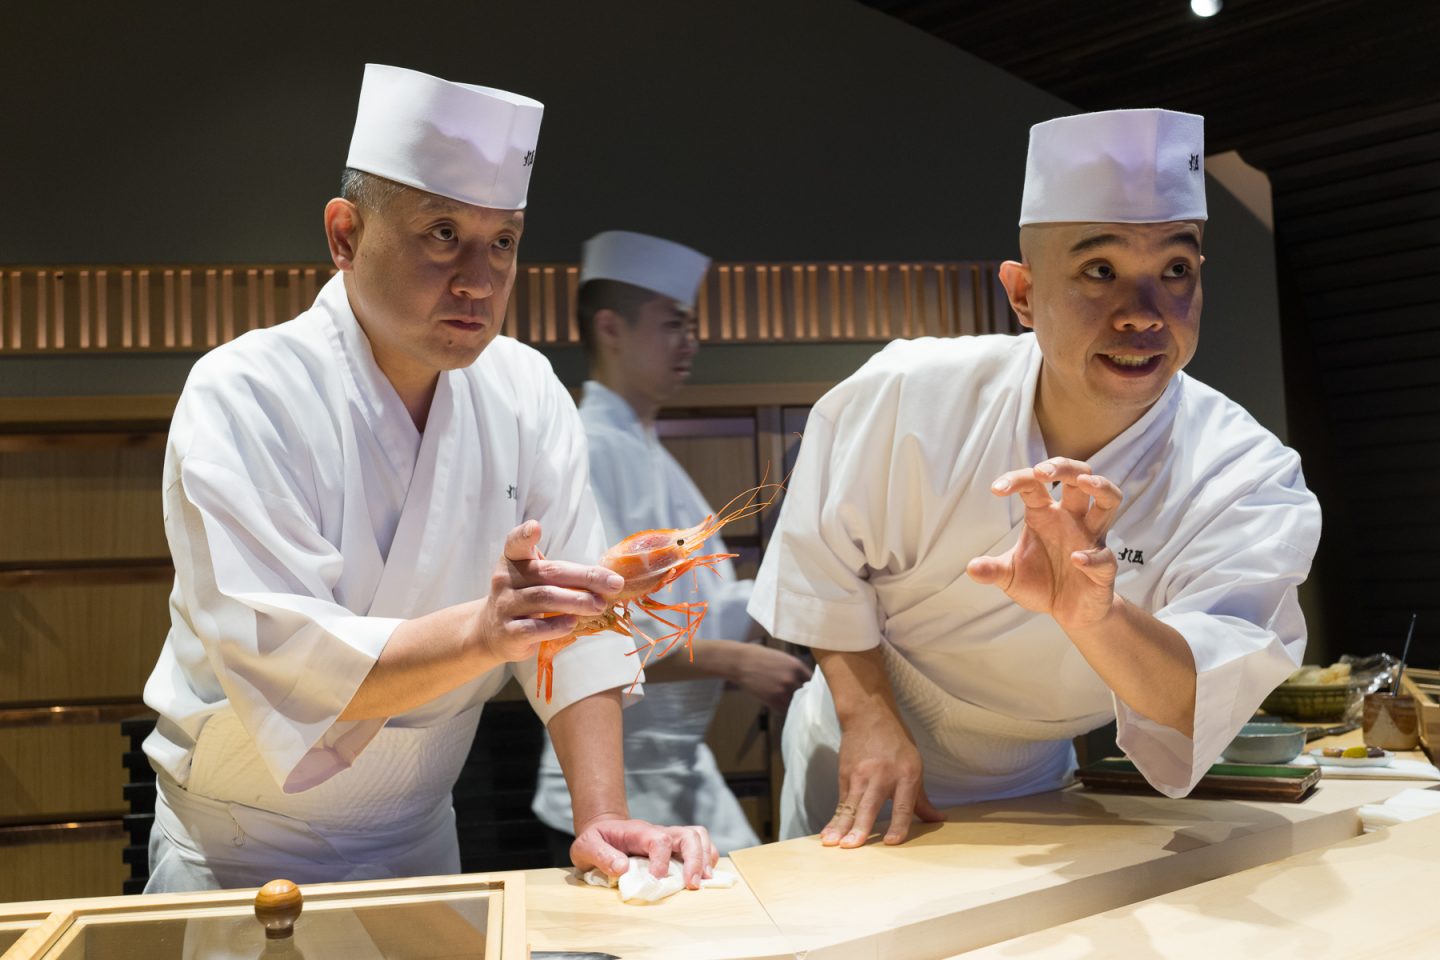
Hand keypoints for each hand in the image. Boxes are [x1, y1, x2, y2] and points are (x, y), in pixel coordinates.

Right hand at [475, 520, 623, 662]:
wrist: (492, 632)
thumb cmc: (525, 597)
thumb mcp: (536, 577)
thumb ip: (562, 573)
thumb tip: (607, 579)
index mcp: (513, 559)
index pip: (516, 543)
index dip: (525, 534)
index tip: (536, 527)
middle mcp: (505, 579)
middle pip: (549, 573)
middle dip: (586, 577)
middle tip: (614, 584)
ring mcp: (505, 606)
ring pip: (544, 598)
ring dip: (577, 601)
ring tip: (600, 605)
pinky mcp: (509, 632)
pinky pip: (536, 627)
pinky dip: (559, 625)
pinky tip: (574, 623)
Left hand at [570, 815, 717, 888]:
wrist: (603, 830)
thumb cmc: (596, 839)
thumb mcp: (586, 846)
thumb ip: (601, 855)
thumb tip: (622, 869)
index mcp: (638, 832)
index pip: (660, 839)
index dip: (662, 860)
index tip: (656, 879)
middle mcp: (659, 832)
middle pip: (688, 835)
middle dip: (695, 860)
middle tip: (692, 885)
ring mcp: (670, 839)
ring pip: (698, 837)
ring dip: (705, 858)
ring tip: (704, 881)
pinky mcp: (675, 848)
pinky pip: (700, 845)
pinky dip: (707, 859)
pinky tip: (705, 877)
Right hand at [720, 642, 812, 714]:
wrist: (741, 662)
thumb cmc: (760, 656)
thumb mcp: (782, 657)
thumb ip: (795, 668)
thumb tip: (805, 679)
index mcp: (796, 666)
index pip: (812, 680)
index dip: (812, 685)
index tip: (812, 690)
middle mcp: (791, 679)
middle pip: (806, 693)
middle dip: (805, 695)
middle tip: (804, 699)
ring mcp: (782, 691)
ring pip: (795, 703)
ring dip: (794, 704)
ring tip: (793, 704)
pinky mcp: (771, 700)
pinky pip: (783, 710)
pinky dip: (783, 709)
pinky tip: (781, 705)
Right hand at [822, 704, 943, 846]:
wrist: (867, 715)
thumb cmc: (896, 743)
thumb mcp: (914, 766)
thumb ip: (921, 799)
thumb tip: (938, 819)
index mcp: (906, 774)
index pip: (903, 805)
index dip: (898, 824)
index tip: (891, 842)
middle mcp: (882, 776)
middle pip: (870, 805)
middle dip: (860, 826)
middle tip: (852, 846)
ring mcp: (860, 775)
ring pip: (850, 805)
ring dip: (840, 826)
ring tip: (832, 843)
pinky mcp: (844, 776)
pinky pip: (841, 803)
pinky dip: (834, 820)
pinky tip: (827, 834)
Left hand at [966, 457, 1122, 632]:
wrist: (1069, 612)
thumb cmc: (1041, 584)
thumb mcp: (1010, 576)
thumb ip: (993, 570)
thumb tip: (971, 568)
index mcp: (1046, 514)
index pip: (1034, 485)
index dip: (1017, 480)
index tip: (996, 489)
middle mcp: (1072, 519)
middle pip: (1077, 477)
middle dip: (1063, 467)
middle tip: (1043, 471)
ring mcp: (1091, 540)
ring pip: (1108, 501)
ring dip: (1101, 487)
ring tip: (1085, 482)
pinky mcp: (1104, 567)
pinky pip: (1104, 557)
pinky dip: (1092, 557)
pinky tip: (1076, 559)